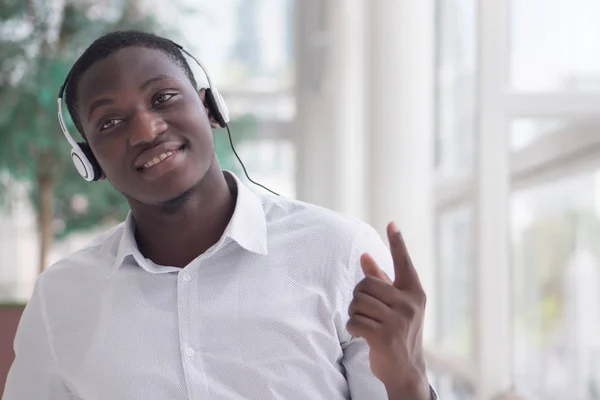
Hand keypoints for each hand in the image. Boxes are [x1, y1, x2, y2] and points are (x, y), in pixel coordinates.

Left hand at [347, 222, 429, 398]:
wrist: (406, 370)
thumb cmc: (398, 332)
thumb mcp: (395, 306)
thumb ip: (381, 280)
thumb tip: (364, 256)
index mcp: (414, 292)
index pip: (403, 262)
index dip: (397, 242)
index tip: (391, 223)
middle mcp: (409, 304)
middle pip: (366, 285)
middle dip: (358, 297)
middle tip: (365, 310)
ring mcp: (399, 320)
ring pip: (358, 303)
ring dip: (355, 313)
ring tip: (365, 323)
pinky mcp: (385, 336)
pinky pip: (354, 321)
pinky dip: (352, 328)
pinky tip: (362, 334)